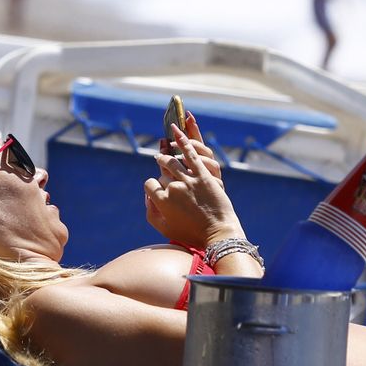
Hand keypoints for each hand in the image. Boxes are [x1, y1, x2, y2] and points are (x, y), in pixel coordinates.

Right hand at [143, 123, 242, 248]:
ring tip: (164, 150)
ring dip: (167, 153)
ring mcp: (189, 180)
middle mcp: (173, 188)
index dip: (153, 186)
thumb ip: (151, 211)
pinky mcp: (203, 175)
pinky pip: (191, 154)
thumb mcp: (164, 228)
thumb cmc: (191, 234)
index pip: (150, 184)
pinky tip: (177, 130)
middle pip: (162, 171)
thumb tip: (147, 194)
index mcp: (162, 201)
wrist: (218, 234)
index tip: (157, 188)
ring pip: (173, 160)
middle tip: (160, 162)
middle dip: (161, 168)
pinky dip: (184, 140)